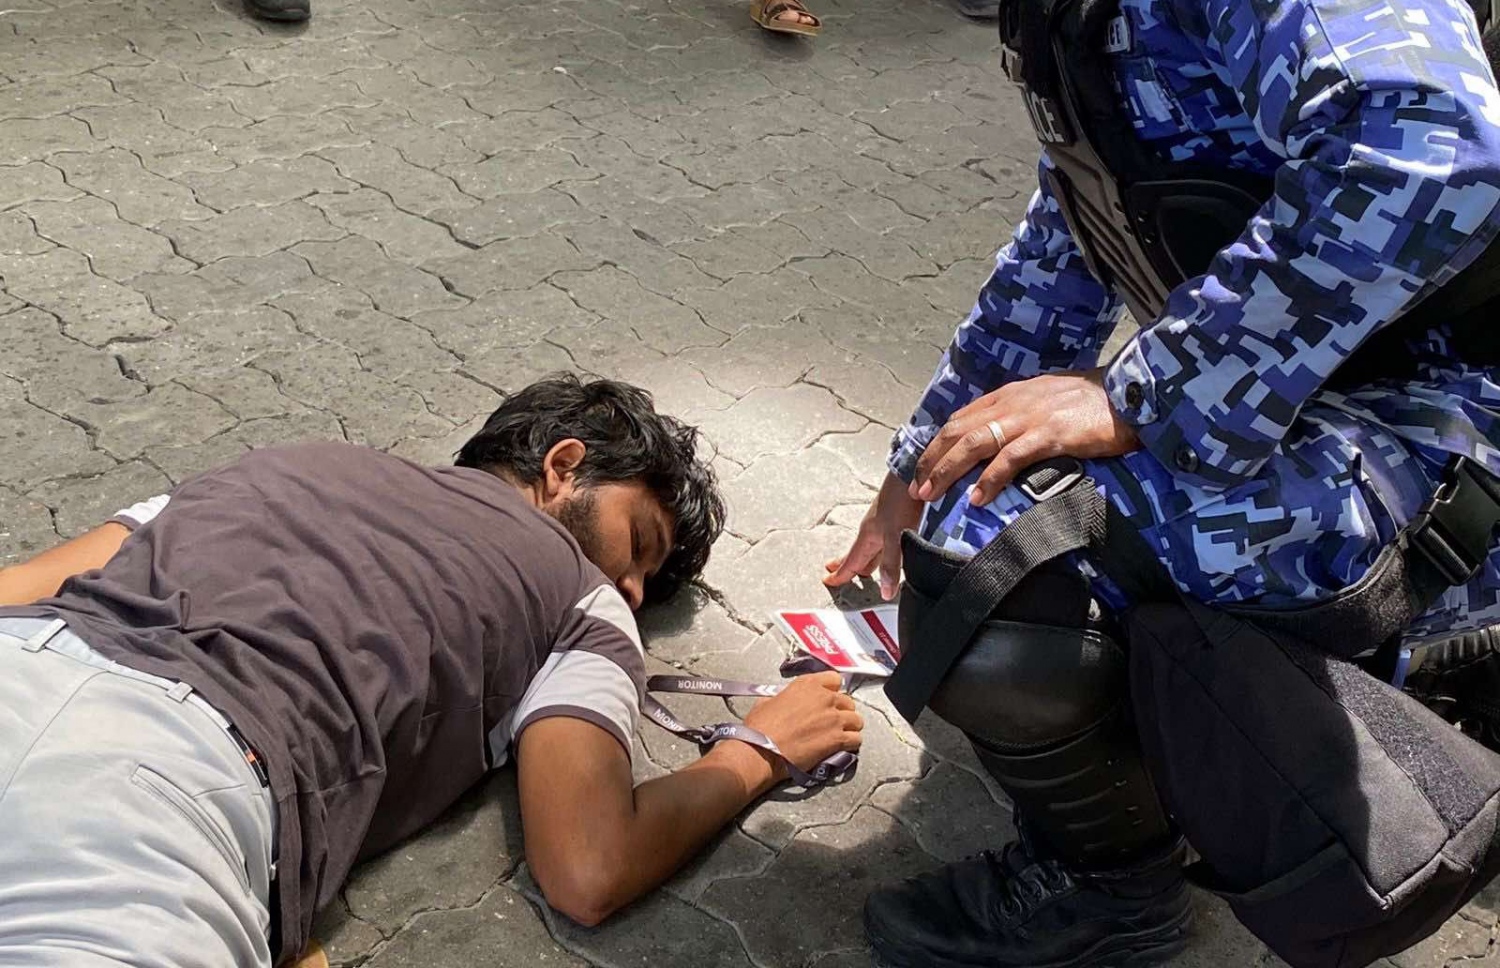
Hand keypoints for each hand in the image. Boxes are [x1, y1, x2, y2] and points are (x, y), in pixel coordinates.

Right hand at [743, 672, 862, 777]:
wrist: (762, 750)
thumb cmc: (760, 728)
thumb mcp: (767, 702)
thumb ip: (783, 698)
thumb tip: (783, 703)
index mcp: (807, 685)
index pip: (834, 679)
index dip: (833, 691)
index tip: (829, 700)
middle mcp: (824, 697)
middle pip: (848, 701)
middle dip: (843, 711)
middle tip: (834, 722)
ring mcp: (834, 718)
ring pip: (857, 720)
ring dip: (850, 727)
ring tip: (842, 735)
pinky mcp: (838, 739)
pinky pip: (856, 739)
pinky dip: (852, 743)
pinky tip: (843, 747)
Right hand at [823, 472, 922, 599]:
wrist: (912, 473)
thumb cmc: (901, 501)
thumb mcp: (895, 535)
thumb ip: (891, 563)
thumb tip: (885, 592)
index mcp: (869, 536)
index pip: (851, 561)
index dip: (841, 573)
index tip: (828, 581)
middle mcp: (874, 530)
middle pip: (858, 554)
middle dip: (848, 565)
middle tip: (837, 574)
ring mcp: (885, 523)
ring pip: (872, 548)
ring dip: (865, 559)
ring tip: (862, 569)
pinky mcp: (898, 517)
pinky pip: (884, 541)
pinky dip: (880, 551)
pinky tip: (889, 550)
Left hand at [911, 368, 1139, 506]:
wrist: (1129, 393)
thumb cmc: (1092, 402)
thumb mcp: (1046, 402)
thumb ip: (1021, 416)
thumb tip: (1002, 441)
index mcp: (1009, 395)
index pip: (961, 419)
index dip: (937, 445)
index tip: (922, 469)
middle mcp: (1012, 403)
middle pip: (958, 431)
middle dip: (931, 460)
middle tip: (916, 489)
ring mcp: (1029, 418)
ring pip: (974, 443)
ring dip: (947, 470)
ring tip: (931, 494)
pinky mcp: (1049, 434)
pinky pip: (1010, 459)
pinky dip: (989, 480)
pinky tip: (977, 499)